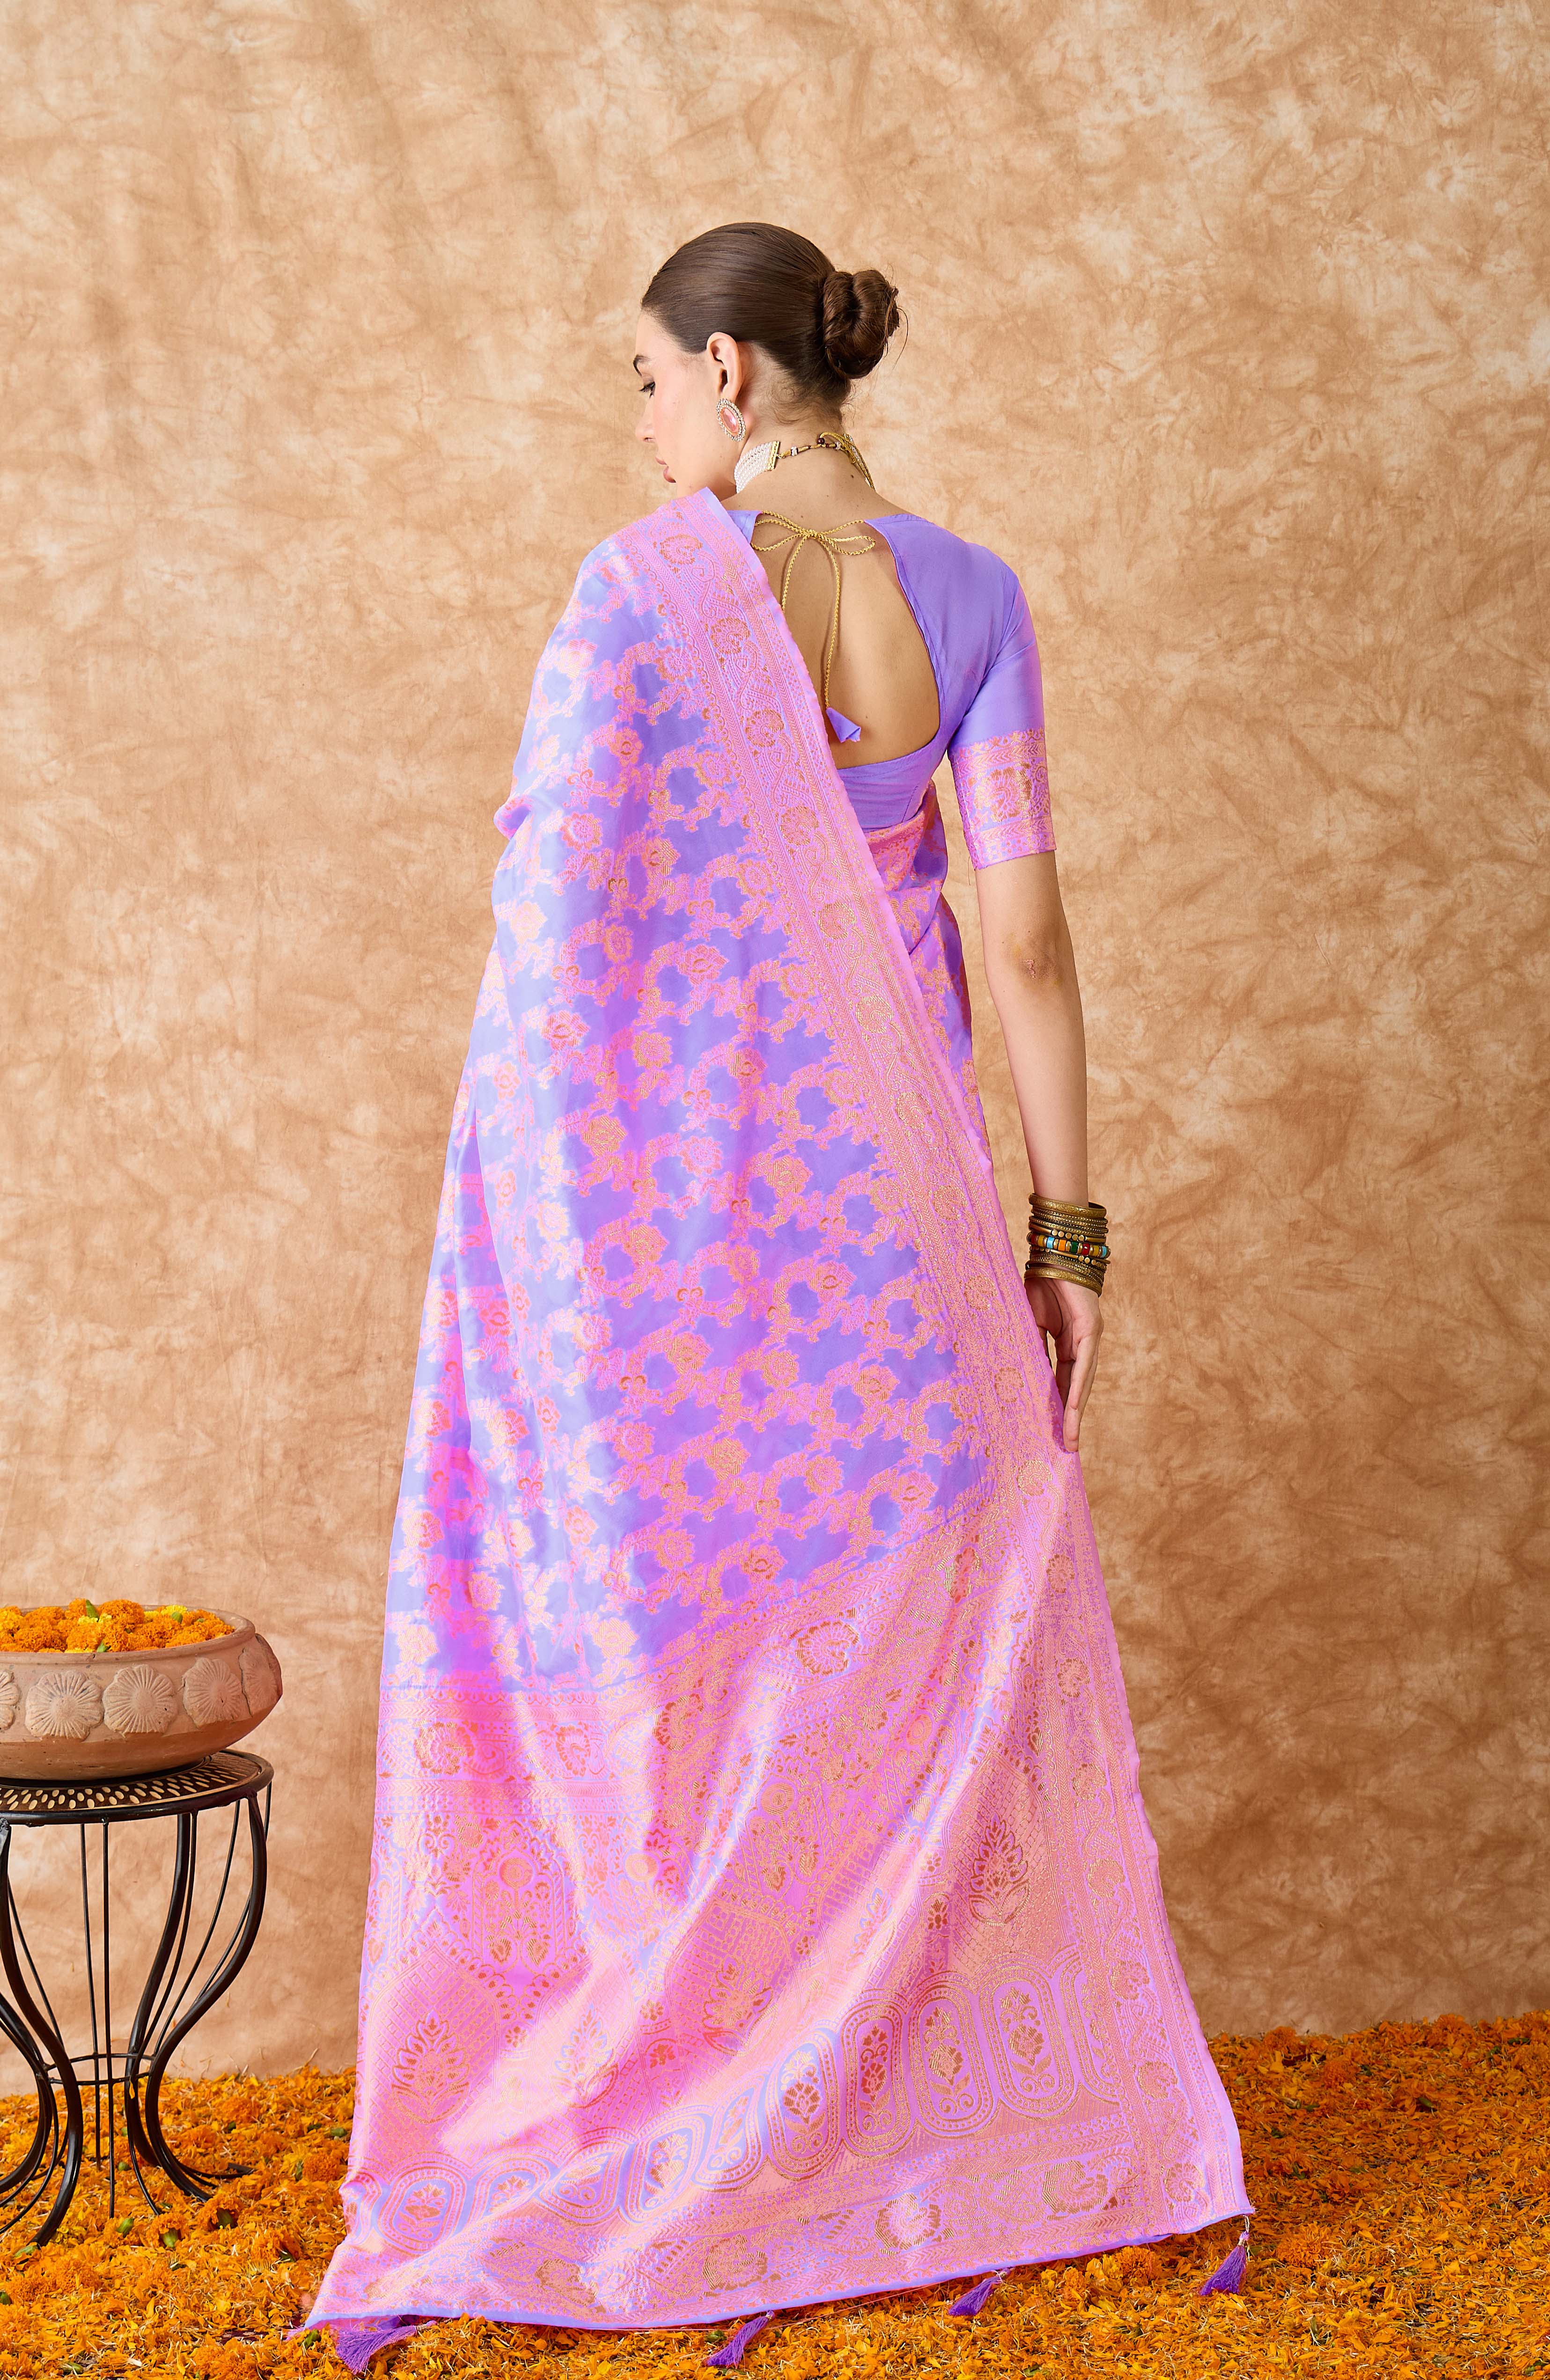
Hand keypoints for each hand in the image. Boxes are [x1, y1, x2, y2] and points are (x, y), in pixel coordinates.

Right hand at [1024, 1273, 1102, 1451]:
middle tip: (1065, 1448)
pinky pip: (1082, 1365)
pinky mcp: (1091, 1329)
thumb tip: (1019, 1377)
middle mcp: (1084, 1344)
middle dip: (1070, 1420)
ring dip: (1075, 1412)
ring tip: (1069, 1438)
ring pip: (1082, 1383)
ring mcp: (1090, 1338)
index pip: (1063, 1382)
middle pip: (1076, 1389)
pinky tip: (1072, 1408)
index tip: (1052, 1433)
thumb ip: (1030, 1348)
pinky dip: (1077, 1388)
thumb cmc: (1039, 1283)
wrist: (1053, 1252)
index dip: (1058, 1407)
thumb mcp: (1028, 1324)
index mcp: (1068, 1343)